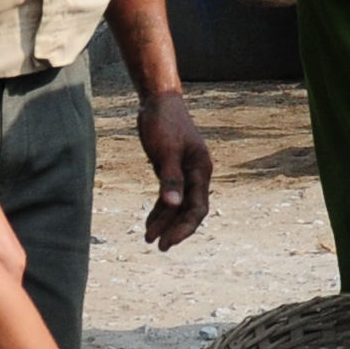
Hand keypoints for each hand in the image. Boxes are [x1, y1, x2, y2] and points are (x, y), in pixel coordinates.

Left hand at [135, 90, 214, 248]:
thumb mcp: (165, 150)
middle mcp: (196, 174)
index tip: (168, 241)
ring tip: (149, 239)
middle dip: (175, 229)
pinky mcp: (171, 170)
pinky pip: (168, 196)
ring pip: (178, 205)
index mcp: (201, 170)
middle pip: (189, 210)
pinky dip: (159, 210)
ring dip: (165, 222)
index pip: (197, 207)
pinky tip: (149, 223)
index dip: (184, 227)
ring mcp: (184, 173)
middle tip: (159, 246)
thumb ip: (170, 178)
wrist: (159, 102)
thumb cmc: (164, 122)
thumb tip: (173, 205)